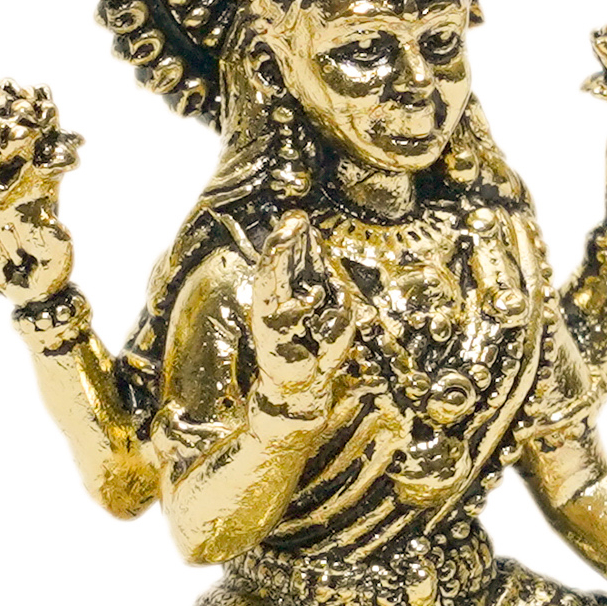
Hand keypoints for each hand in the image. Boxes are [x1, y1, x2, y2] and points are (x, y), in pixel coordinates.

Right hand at [249, 212, 352, 412]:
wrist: (307, 388)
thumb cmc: (320, 351)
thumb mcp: (336, 314)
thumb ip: (333, 289)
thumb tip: (331, 266)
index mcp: (293, 291)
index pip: (294, 259)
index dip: (298, 237)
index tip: (301, 217)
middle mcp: (277, 300)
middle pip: (278, 262)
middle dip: (284, 238)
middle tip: (292, 219)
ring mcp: (271, 317)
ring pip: (270, 279)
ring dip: (277, 255)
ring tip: (285, 234)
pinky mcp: (272, 336)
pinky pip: (287, 314)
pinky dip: (304, 306)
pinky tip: (313, 296)